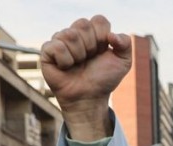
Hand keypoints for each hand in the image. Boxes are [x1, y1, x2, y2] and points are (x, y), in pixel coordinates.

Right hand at [41, 15, 131, 140]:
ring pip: (70, 35)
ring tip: (77, 65)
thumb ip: (125, 43)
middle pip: (83, 24)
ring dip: (78, 55)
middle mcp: (75, 34)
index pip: (99, 20)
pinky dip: (65, 60)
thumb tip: (111, 35)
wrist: (89, 98)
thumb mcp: (123, 62)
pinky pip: (57, 46)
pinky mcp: (47, 51)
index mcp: (93, 32)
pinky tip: (66, 68)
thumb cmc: (103, 80)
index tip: (102, 52)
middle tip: (89, 59)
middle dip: (91, 46)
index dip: (103, 37)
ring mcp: (60, 41)